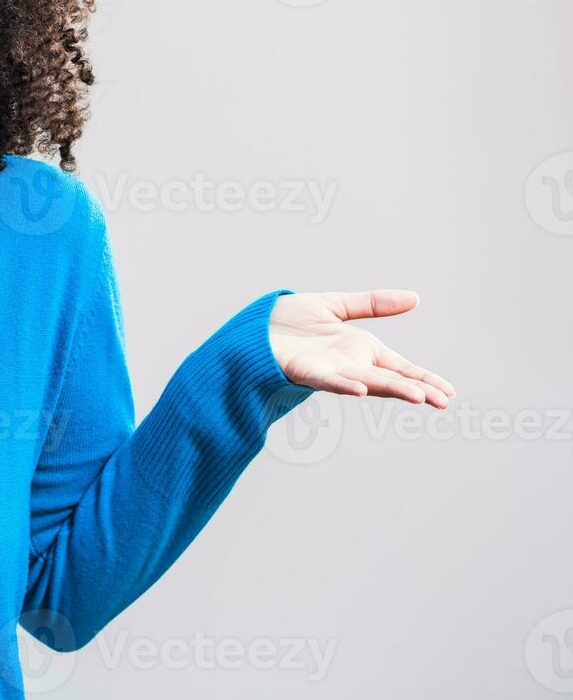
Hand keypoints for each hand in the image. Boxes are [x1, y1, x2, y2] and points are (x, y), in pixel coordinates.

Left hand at [268, 290, 454, 408]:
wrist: (251, 328)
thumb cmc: (289, 321)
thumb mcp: (335, 305)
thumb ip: (372, 304)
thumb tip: (415, 298)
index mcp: (360, 351)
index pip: (400, 368)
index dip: (423, 379)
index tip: (448, 393)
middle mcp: (348, 365)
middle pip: (389, 379)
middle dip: (416, 389)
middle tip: (443, 402)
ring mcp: (327, 370)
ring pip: (364, 382)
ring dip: (389, 389)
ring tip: (416, 397)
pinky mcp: (302, 370)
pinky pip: (326, 379)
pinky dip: (343, 384)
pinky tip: (359, 389)